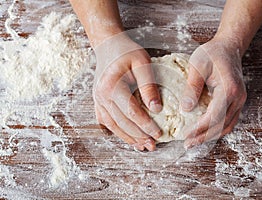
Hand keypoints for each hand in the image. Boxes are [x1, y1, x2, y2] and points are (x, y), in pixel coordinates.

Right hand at [93, 33, 161, 150]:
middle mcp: (101, 96)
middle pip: (121, 122)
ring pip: (113, 126)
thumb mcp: (142, 62)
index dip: (145, 125)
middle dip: (138, 136)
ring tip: (142, 146)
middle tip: (153, 145)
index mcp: (112, 85)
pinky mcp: (98, 102)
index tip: (159, 133)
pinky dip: (119, 132)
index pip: (131, 111)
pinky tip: (129, 138)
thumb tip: (156, 108)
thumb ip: (149, 85)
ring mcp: (97, 100)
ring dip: (128, 138)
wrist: (108, 46)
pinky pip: (107, 122)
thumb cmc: (127, 52)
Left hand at [181, 37, 246, 148]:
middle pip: (221, 126)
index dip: (199, 129)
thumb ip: (191, 88)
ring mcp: (240, 101)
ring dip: (210, 136)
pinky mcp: (236, 102)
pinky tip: (204, 132)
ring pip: (226, 127)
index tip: (185, 135)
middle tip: (187, 143)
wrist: (228, 47)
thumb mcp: (197, 66)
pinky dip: (216, 130)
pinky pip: (228, 121)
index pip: (214, 116)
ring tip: (193, 141)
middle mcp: (238, 98)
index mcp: (229, 89)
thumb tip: (185, 110)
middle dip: (203, 137)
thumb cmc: (212, 54)